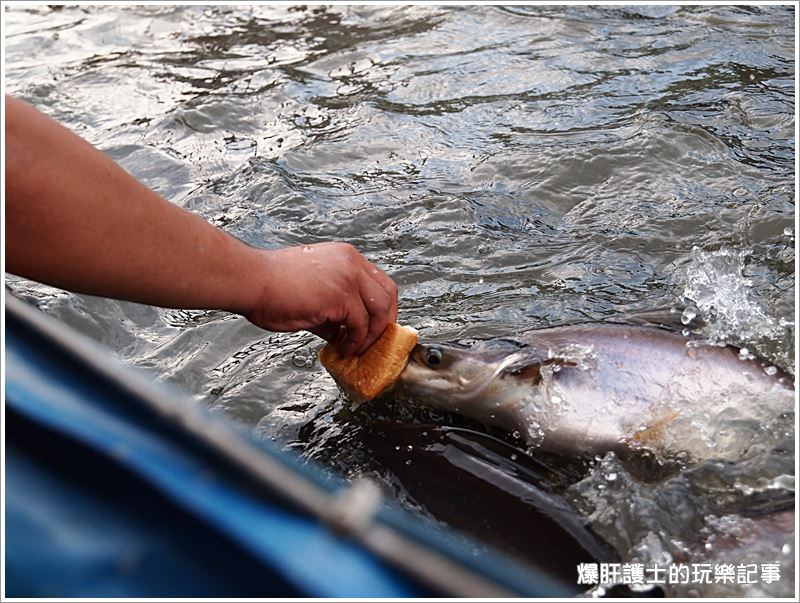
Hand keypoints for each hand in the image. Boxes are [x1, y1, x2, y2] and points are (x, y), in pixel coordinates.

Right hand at [244, 242, 397, 356]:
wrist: (251, 280)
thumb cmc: (270, 285)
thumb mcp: (311, 292)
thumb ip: (331, 309)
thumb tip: (340, 331)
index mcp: (345, 256)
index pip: (378, 280)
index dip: (381, 305)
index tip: (376, 324)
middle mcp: (351, 262)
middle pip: (388, 292)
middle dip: (385, 320)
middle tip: (375, 340)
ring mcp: (348, 277)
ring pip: (380, 309)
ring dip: (372, 334)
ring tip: (357, 348)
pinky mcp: (340, 296)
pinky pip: (361, 324)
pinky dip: (356, 340)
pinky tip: (344, 347)